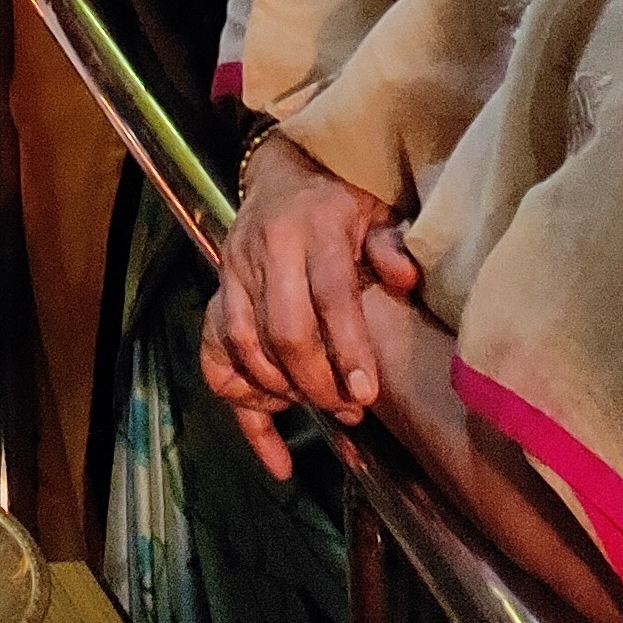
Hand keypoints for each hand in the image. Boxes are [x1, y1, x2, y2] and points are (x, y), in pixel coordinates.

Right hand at [201, 132, 420, 474]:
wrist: (283, 170)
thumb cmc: (342, 201)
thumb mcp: (377, 212)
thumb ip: (392, 246)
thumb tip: (405, 278)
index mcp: (315, 226)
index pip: (328, 294)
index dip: (346, 348)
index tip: (365, 395)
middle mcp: (268, 247)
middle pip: (283, 330)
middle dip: (315, 383)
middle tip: (349, 411)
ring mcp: (236, 268)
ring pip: (245, 344)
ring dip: (281, 391)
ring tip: (319, 412)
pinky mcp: (219, 287)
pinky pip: (218, 354)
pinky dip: (243, 406)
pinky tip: (275, 452)